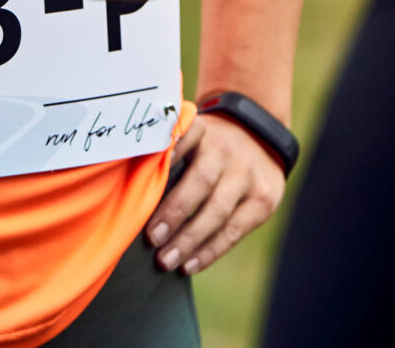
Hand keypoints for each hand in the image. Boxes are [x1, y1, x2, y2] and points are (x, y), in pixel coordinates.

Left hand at [143, 110, 286, 275]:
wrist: (261, 138)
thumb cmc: (207, 148)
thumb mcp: (191, 137)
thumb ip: (168, 157)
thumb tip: (131, 195)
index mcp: (202, 130)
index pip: (184, 136)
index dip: (169, 152)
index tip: (149, 170)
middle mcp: (226, 150)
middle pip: (201, 181)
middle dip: (175, 212)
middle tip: (152, 238)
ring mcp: (248, 175)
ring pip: (218, 211)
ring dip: (189, 240)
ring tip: (165, 261)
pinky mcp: (263, 200)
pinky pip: (234, 231)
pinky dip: (210, 251)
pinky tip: (189, 265)